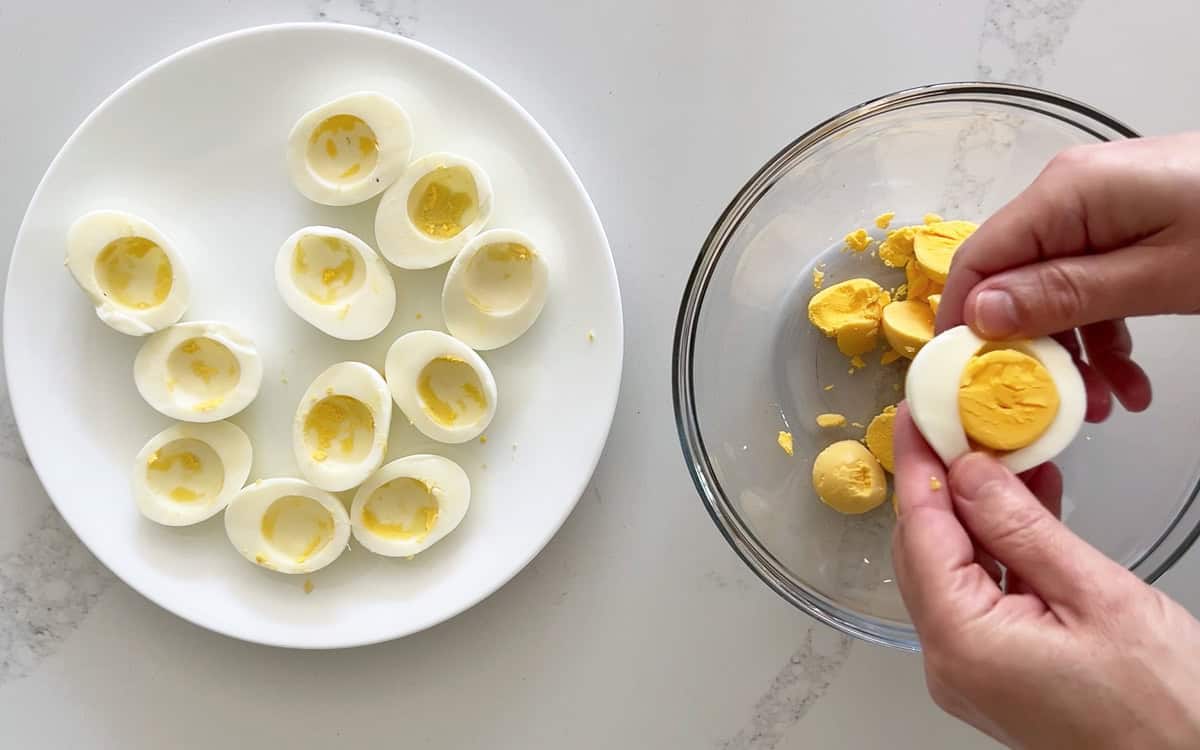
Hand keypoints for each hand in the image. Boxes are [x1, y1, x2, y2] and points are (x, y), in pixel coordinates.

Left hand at [891, 405, 1199, 748]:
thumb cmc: (1164, 707)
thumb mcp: (1097, 596)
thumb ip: (1022, 528)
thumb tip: (969, 472)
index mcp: (962, 641)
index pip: (920, 530)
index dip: (917, 465)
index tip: (914, 415)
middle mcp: (950, 661)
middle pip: (926, 549)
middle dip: (943, 483)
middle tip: (960, 425)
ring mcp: (970, 671)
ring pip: (954, 568)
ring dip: (977, 512)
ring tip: (1004, 453)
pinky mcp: (996, 672)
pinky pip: (982, 594)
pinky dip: (1000, 549)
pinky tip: (1026, 505)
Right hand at [936, 133, 1199, 421]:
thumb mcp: (1161, 275)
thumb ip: (1066, 295)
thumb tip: (978, 316)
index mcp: (1065, 195)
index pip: (976, 262)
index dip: (961, 327)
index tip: (967, 386)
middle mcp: (1067, 196)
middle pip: (1012, 281)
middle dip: (1030, 350)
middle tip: (1053, 407)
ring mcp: (1096, 209)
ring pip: (1051, 291)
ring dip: (1073, 352)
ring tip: (1107, 404)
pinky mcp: (1125, 225)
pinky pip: (1090, 285)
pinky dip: (1104, 332)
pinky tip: (1129, 378)